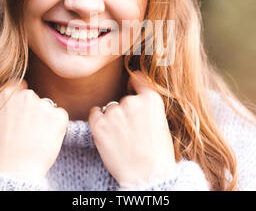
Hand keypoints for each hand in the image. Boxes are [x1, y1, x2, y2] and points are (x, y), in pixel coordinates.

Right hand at [0, 80, 68, 179]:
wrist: (15, 171)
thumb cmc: (1, 151)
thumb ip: (3, 105)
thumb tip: (11, 98)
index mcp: (6, 94)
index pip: (18, 84)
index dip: (19, 97)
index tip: (19, 110)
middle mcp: (26, 95)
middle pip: (33, 97)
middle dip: (32, 109)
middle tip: (26, 130)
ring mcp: (43, 104)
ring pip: (47, 107)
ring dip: (45, 118)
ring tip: (35, 137)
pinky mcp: (59, 116)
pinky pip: (60, 116)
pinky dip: (57, 126)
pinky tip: (46, 138)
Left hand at [88, 71, 175, 187]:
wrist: (147, 176)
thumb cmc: (157, 155)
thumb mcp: (161, 123)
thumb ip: (147, 107)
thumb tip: (134, 97)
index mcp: (151, 99)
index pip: (138, 78)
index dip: (133, 85)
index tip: (131, 90)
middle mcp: (132, 101)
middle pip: (124, 99)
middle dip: (126, 111)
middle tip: (131, 131)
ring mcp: (114, 112)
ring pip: (110, 108)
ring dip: (113, 119)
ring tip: (122, 138)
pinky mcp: (99, 124)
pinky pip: (95, 113)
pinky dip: (99, 121)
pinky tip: (107, 133)